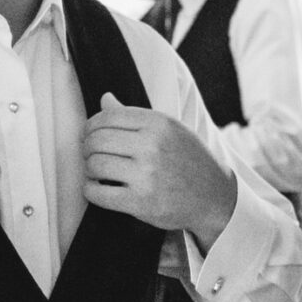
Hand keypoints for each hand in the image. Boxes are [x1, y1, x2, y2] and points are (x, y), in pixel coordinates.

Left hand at [83, 92, 236, 248]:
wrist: (214, 197)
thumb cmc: (189, 160)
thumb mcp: (170, 130)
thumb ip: (136, 117)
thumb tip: (105, 99)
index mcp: (159, 124)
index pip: (107, 116)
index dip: (91, 126)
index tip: (90, 135)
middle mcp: (152, 146)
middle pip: (96, 140)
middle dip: (87, 148)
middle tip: (91, 154)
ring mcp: (146, 175)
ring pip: (94, 165)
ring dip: (89, 169)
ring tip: (96, 172)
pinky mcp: (140, 202)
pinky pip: (97, 193)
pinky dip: (90, 190)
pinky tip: (98, 188)